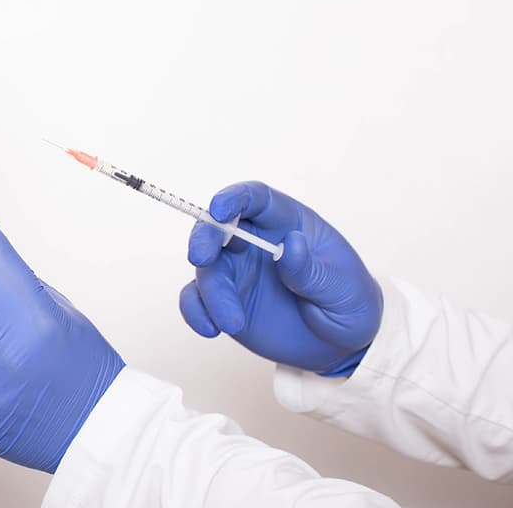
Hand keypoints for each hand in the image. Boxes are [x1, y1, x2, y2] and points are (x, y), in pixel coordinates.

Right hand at [179, 181, 382, 375]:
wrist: (342, 346)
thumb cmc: (349, 303)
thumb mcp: (344, 287)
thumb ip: (312, 269)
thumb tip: (290, 244)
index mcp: (286, 223)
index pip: (256, 199)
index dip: (234, 198)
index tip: (219, 209)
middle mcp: (254, 241)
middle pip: (218, 227)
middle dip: (204, 238)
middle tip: (201, 258)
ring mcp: (237, 270)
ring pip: (207, 269)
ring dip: (212, 293)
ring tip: (234, 323)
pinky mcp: (225, 300)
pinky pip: (197, 299)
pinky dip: (195, 312)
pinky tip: (211, 329)